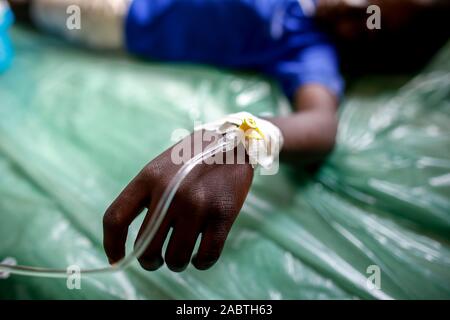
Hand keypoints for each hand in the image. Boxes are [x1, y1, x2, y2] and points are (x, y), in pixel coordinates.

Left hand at [103, 132, 253, 271]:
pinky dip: (200, 263)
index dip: (111, 245)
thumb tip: (138, 241)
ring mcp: (198, 204)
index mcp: (149, 178)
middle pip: (146, 247)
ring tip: (180, 257)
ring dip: (175, 264)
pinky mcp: (223, 214)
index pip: (116, 218)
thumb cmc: (193, 158)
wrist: (235, 140)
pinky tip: (199, 257)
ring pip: (176, 258)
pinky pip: (206, 256)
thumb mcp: (162, 167)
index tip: (116, 259)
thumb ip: (147, 196)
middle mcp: (170, 192)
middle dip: (149, 262)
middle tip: (156, 260)